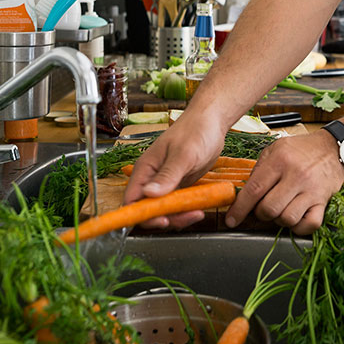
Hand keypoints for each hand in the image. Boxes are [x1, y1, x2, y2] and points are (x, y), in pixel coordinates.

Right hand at [123, 110, 226, 228]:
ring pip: (164, 209)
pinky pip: (177, 204)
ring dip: (178, 216)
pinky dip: (186, 210)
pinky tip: (199, 209)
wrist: (212, 122)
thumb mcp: (183, 154)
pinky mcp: (179, 185)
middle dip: (165, 218)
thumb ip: (167, 175)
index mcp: (146, 169)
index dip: (142, 215)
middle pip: (148, 209)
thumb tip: (148, 194)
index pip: (132, 200)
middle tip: (187, 217)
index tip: (161, 221)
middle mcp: (152, 178)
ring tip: (197, 213)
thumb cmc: (196, 130)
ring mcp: (166, 183)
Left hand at [225, 130, 343, 234]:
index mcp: (280, 160)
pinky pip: (309, 224)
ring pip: (287, 219)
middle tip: (263, 208)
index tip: (232, 220)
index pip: (254, 190)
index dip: (240, 209)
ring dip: (279, 219)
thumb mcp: (276, 149)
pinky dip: (299, 227)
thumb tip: (244, 194)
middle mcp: (296, 175)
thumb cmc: (302, 149)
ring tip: (281, 209)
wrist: (334, 148)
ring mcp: (311, 190)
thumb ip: (259, 169)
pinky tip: (296, 217)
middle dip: (260, 214)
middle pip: (269, 209)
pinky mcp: (323, 201)